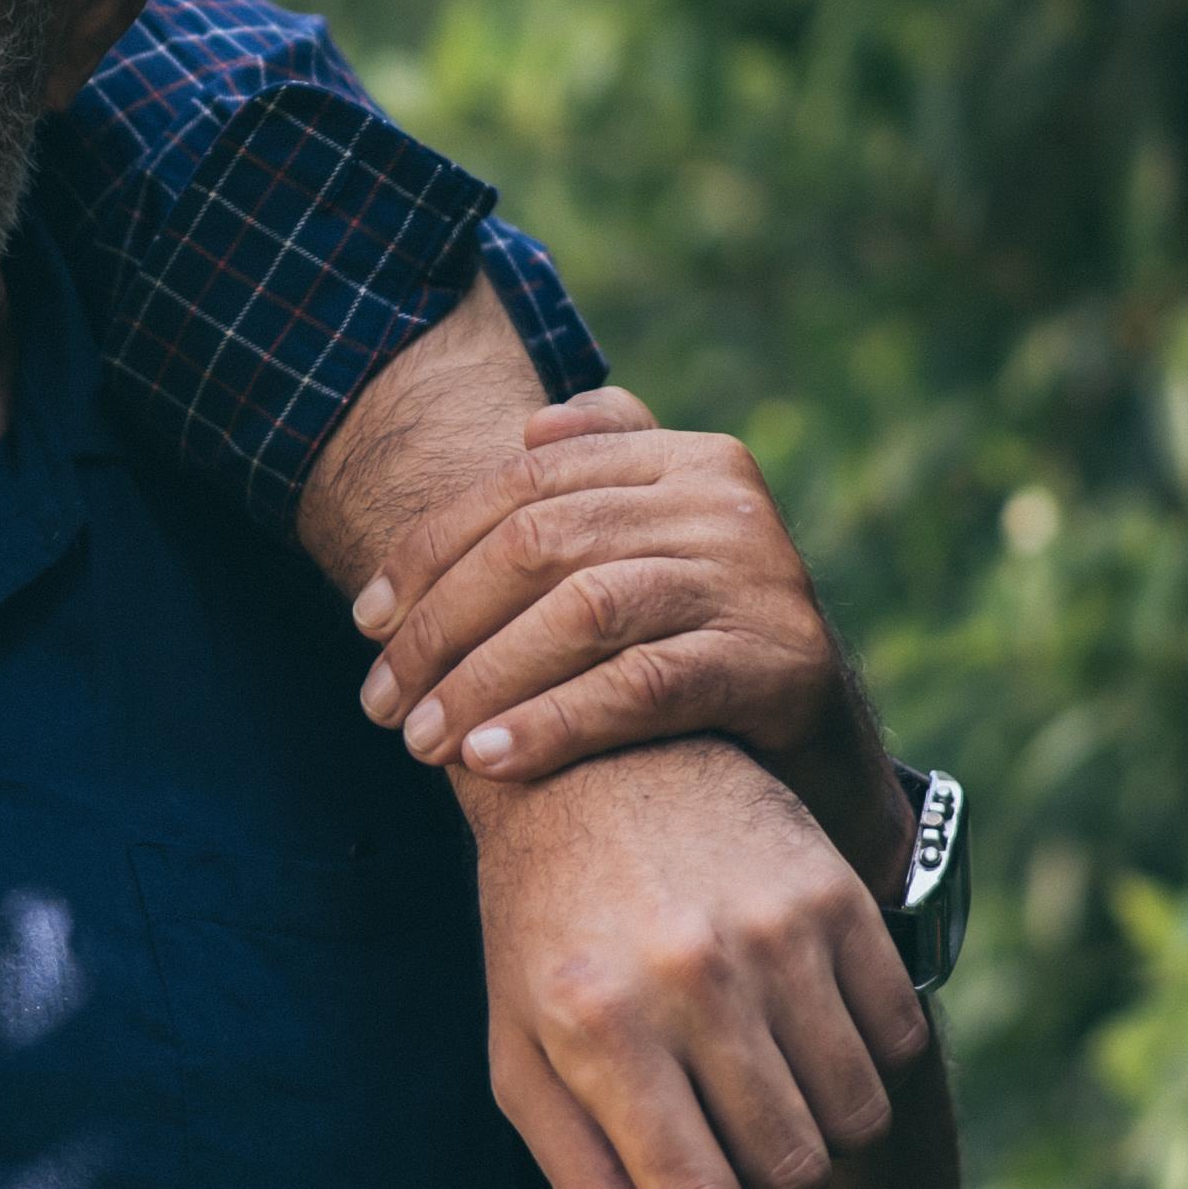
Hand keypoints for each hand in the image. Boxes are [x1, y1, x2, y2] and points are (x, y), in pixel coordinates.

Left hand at [354, 388, 900, 879]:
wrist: (823, 750)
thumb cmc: (705, 647)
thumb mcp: (656, 552)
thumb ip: (601, 480)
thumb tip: (530, 429)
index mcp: (687, 457)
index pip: (525, 483)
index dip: (431, 550)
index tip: (364, 622)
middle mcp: (727, 502)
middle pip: (542, 543)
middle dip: (443, 624)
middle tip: (383, 703)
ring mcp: (759, 579)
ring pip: (584, 611)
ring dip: (485, 679)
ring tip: (424, 741)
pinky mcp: (779, 663)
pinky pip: (642, 686)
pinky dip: (556, 722)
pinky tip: (492, 760)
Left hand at [463, 741, 925, 1188]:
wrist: (591, 761)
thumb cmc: (539, 932)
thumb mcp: (524, 1058)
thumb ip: (586, 1184)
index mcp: (599, 1029)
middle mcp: (692, 979)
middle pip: (788, 1178)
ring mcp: (773, 933)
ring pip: (853, 1122)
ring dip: (821, 1154)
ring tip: (764, 1115)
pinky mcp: (836, 897)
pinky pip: (897, 1044)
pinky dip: (868, 1079)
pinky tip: (808, 1053)